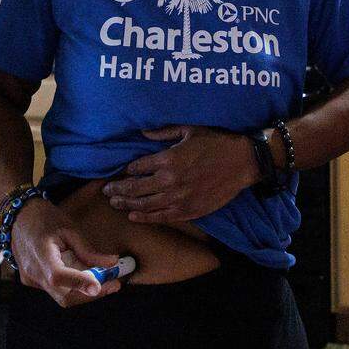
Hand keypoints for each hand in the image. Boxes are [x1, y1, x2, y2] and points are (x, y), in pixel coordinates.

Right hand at [10, 198, 121, 307]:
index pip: (58, 277)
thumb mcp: (69, 228)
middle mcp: (33, 273)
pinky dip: (73, 286)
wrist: (18, 218)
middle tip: (114, 285)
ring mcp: (31, 280)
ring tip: (105, 279)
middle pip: (64, 296)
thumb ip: (88, 250)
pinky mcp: (33, 281)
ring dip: (84, 291)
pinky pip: (56, 289)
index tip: (100, 285)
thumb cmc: (44, 218)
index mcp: (40, 255)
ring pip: (61, 296)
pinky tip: (87, 276)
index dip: (80, 283)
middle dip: (90, 295)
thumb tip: (112, 263)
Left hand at [104, 125, 258, 223]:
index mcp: (168, 159)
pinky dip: (145, 218)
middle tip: (107, 192)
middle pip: (135, 188)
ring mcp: (178, 198)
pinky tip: (134, 216)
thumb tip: (142, 132)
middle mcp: (169, 180)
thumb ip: (163, 132)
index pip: (137, 168)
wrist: (242, 162)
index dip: (125, 171)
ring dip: (127, 205)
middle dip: (118, 190)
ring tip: (115, 203)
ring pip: (144, 205)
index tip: (118, 173)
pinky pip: (161, 217)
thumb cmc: (216, 143)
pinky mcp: (188, 211)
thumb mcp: (189, 130)